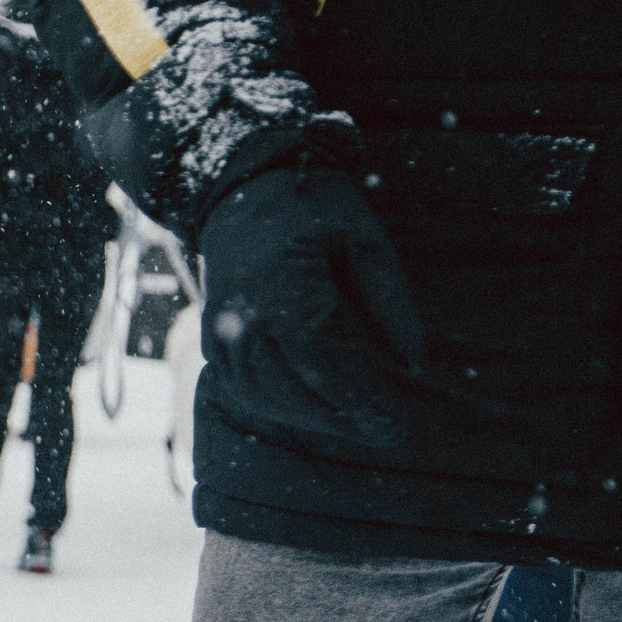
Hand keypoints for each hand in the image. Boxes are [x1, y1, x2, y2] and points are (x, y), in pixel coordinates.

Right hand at [199, 161, 423, 446]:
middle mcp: (243, 317)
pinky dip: (275, 406)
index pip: (328, 364)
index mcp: (284, 288)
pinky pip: (239, 387)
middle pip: (294, 391)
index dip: (363, 401)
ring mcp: (220, 330)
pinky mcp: (210, 337)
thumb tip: (411, 363)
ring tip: (351, 425)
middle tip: (385, 433)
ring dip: (309, 419)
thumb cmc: (313, 209)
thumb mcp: (365, 240)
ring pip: (263, 397)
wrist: (242, 187)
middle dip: (343, 418)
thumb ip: (389, 301)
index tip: (397, 424)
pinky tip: (309, 411)